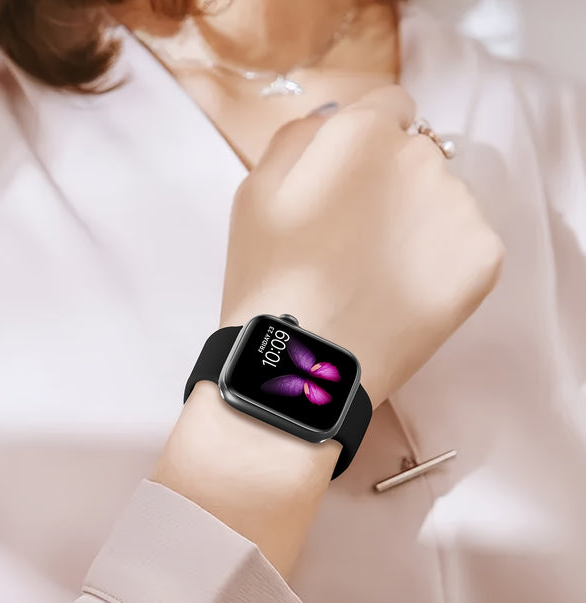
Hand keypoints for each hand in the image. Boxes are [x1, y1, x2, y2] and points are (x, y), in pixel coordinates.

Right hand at [220, 86, 504, 406]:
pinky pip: (466, 243)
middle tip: (355, 240)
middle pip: (417, 155)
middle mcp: (421, 157)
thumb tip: (336, 114)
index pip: (388, 107)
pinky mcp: (483, 258)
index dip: (365, 146)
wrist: (304, 361)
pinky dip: (442, 262)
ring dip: (418, 222)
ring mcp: (459, 208)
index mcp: (362, 133)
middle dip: (391, 183)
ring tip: (377, 274)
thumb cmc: (268, 277)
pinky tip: (403, 293)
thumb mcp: (255, 192)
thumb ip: (298, 135)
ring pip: (444, 199)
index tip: (348, 186)